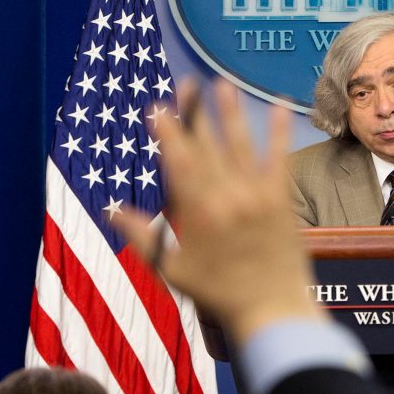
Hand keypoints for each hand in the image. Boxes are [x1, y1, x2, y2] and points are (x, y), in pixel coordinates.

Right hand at [113, 78, 324, 344]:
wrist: (270, 308)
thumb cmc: (217, 292)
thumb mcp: (170, 269)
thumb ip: (142, 236)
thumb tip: (112, 209)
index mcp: (197, 212)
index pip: (178, 162)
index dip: (168, 132)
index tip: (158, 107)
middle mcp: (226, 197)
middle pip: (207, 148)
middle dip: (195, 114)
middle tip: (187, 85)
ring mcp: (257, 195)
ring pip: (240, 146)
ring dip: (231, 114)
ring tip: (222, 85)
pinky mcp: (282, 199)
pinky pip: (280, 159)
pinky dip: (279, 132)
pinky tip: (278, 106)